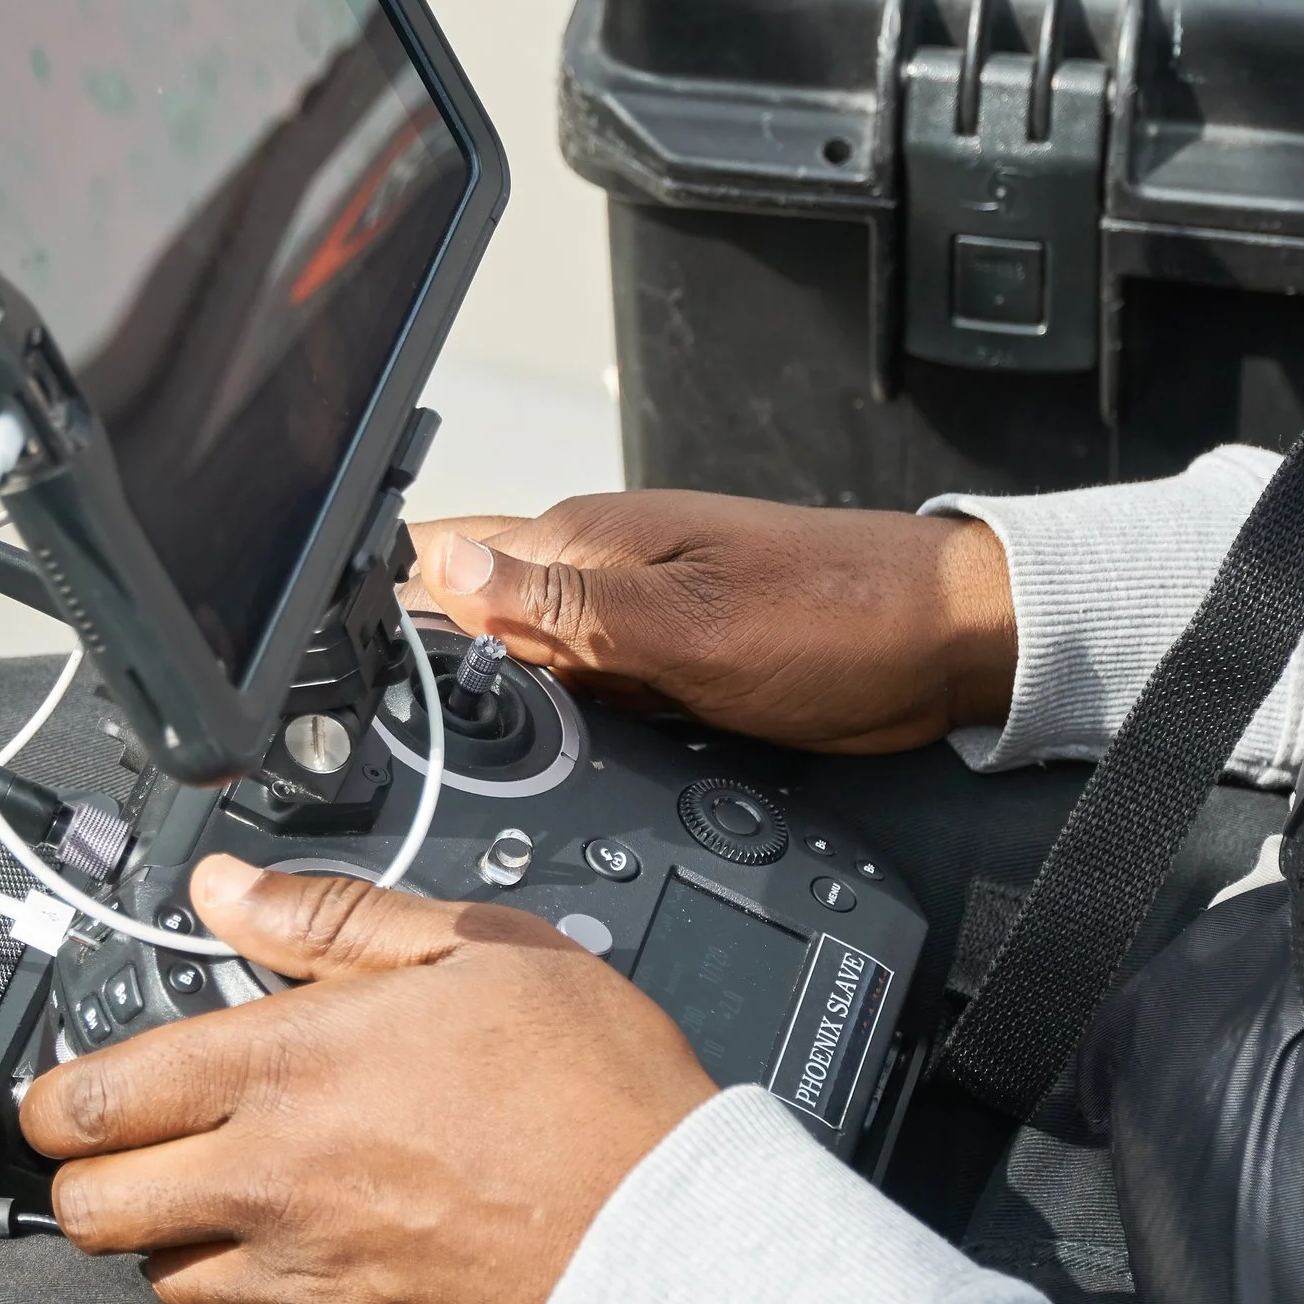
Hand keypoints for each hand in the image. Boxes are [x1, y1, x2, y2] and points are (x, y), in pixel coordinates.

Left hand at [19, 856, 717, 1303]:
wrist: (673, 1244)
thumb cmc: (592, 1088)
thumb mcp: (477, 948)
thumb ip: (332, 915)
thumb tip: (228, 886)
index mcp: (286, 1071)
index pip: (90, 1102)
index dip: (53, 1096)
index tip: (68, 1083)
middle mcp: (269, 1183)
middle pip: (85, 1209)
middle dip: (81, 1170)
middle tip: (119, 1138)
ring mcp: (302, 1273)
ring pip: (155, 1273)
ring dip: (161, 1229)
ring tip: (213, 1184)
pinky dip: (241, 1280)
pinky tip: (297, 1235)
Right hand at [406, 491, 1015, 754]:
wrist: (944, 647)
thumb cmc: (838, 616)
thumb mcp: (687, 624)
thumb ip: (562, 606)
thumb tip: (446, 564)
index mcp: (585, 541)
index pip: (442, 559)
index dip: (388, 616)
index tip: (360, 684)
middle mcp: (596, 573)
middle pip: (473, 622)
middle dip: (442, 679)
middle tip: (416, 747)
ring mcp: (630, 620)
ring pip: (528, 670)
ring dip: (511, 712)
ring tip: (491, 762)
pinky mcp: (664, 664)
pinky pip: (588, 700)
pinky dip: (576, 731)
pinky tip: (574, 760)